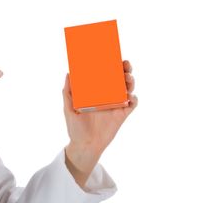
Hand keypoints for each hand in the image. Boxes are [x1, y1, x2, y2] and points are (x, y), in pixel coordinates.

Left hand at [63, 60, 137, 186]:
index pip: (106, 75)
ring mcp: (116, 105)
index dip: (111, 65)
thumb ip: (68, 92)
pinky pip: (132, 105)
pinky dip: (134, 99)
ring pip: (128, 89)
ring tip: (127, 79)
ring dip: (130, 82)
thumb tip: (68, 73)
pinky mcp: (122, 115)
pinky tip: (130, 97)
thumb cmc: (75, 127)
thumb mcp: (69, 108)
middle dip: (125, 69)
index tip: (113, 56)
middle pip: (120, 79)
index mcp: (96, 92)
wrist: (85, 145)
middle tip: (125, 64)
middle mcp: (107, 96)